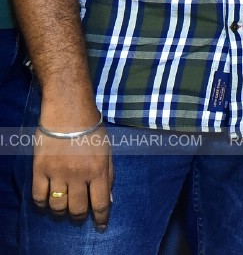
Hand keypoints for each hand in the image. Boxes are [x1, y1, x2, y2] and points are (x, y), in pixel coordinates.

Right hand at [31, 101, 112, 227]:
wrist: (68, 111)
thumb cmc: (92, 129)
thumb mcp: (108, 151)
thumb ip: (109, 175)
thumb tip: (109, 199)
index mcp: (98, 171)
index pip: (100, 203)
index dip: (101, 218)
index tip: (101, 226)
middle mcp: (78, 176)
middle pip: (78, 209)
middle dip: (80, 216)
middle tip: (80, 215)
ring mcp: (57, 174)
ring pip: (58, 206)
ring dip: (61, 212)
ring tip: (64, 208)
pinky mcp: (40, 170)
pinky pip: (38, 196)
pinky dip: (42, 204)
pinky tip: (47, 202)